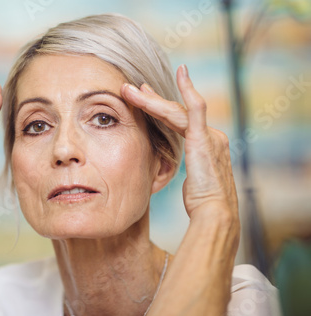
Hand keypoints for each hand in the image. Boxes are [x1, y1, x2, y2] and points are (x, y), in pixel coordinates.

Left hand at [121, 65, 237, 223]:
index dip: (160, 110)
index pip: (179, 123)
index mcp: (206, 147)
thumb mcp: (189, 184)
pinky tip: (182, 71)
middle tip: (134, 88)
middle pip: (176, 113)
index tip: (145, 101)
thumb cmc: (201, 206)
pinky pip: (195, 108)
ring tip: (131, 89)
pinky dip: (187, 88)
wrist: (215, 214)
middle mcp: (211, 137)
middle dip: (152, 100)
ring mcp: (210, 135)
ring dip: (151, 99)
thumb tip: (163, 169)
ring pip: (176, 110)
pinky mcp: (204, 138)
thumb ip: (181, 170)